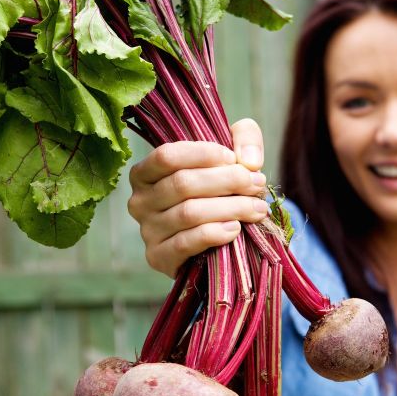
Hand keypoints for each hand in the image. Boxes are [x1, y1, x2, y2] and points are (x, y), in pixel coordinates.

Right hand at [128, 119, 268, 276]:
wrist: (215, 243)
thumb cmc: (218, 192)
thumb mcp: (231, 157)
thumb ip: (244, 138)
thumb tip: (249, 161)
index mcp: (146, 173)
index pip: (167, 156)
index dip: (204, 154)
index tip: (234, 159)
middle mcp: (139, 201)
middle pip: (183, 184)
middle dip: (227, 181)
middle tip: (257, 184)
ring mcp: (147, 231)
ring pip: (189, 213)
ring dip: (230, 208)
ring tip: (257, 208)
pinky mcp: (159, 257)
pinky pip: (186, 242)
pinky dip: (214, 233)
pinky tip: (235, 228)